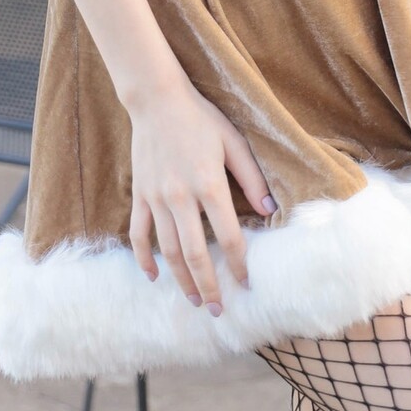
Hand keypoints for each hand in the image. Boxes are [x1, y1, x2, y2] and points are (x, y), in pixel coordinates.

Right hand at [127, 81, 276, 314]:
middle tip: (218, 310)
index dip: (239, 264)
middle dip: (209, 285)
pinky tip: (155, 276)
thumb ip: (252, 177)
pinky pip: (139, 234)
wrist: (156, 100)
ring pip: (168, 250)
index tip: (246, 284)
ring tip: (194, 299)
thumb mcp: (234, 142)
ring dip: (182, 279)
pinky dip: (145, 258)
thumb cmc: (201, 119)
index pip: (228, 235)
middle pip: (195, 253)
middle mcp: (180, 197)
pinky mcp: (140, 194)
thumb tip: (271, 209)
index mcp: (209, 184)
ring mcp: (156, 198)